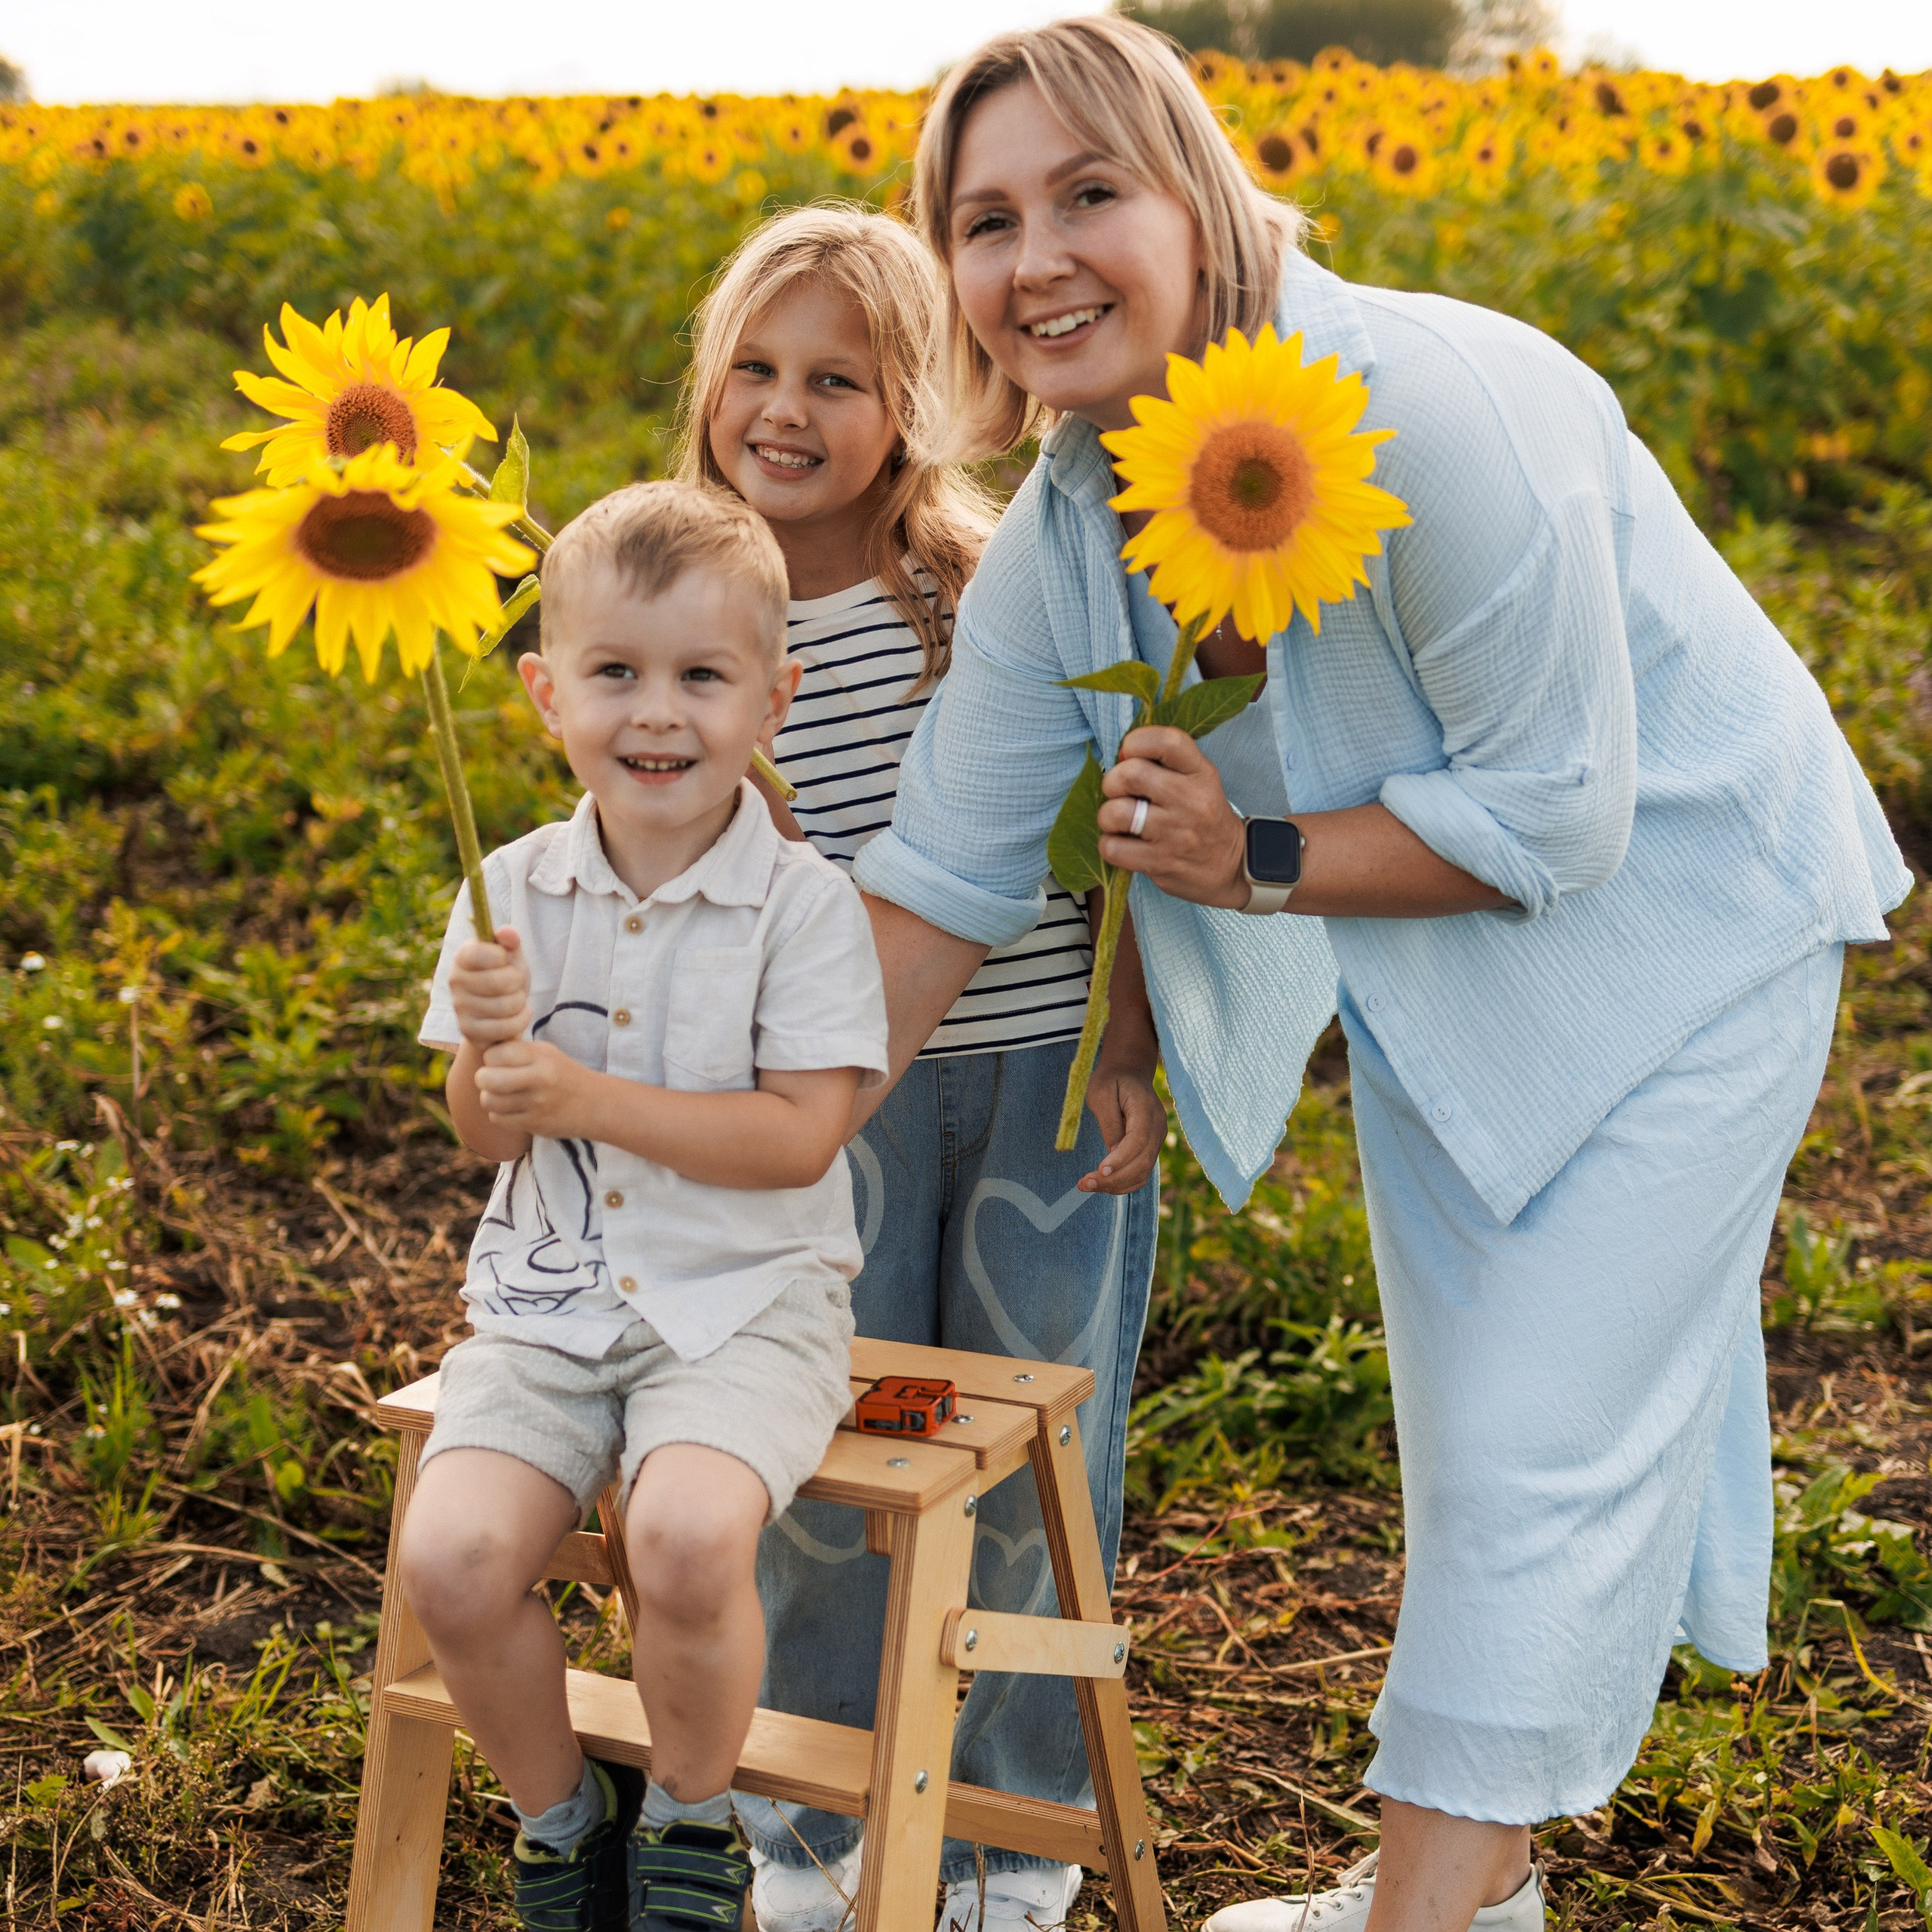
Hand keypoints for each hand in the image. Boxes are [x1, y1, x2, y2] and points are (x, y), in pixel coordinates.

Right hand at [448, 927, 532, 1047]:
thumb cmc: (507, 977)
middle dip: (518, 983)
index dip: (502, 957)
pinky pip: (505, 1028)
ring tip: (517, 999)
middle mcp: (455, 980)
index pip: (479, 953)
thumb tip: (506, 932)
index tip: (505, 959)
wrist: (504, 1012)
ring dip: (520, 1002)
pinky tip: (520, 1014)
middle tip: (516, 983)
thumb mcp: (512, 956)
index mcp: (463, 956)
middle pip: (498, 982)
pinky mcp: (468, 1030)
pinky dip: (521, 1021)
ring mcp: (459, 1007)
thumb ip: (510, 941)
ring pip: (505, 1006)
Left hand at [473, 1038, 592, 1137]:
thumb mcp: (546, 1053)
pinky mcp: (534, 1124)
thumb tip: (482, 1048)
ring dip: (490, 1098)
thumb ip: (517, 1050)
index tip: (499, 1061)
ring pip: (489, 1101)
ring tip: (500, 1094)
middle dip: (483, 1079)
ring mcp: (537, 1104)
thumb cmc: (562, 1073)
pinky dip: (499, 1114)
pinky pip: (498, 1119)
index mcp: (541, 1056)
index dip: (490, 1058)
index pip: (495, 1054)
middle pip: (488, 1079)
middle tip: (489, 1079)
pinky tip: (511, 1108)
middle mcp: (539, 1079)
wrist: (594, 1103)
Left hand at [1079, 1059, 1165, 1194]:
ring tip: (1087, 1185)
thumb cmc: (1111, 1080)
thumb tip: (1111, 1153)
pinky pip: (1141, 1171)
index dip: (1121, 1159)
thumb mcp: (1101, 1093)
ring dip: (1116, 1185)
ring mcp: (1157, 1139)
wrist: (1129, 1072)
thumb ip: (1109, 1123)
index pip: (1138, 1140)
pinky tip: (1102, 1183)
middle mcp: (1158, 1128)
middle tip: (1084, 1184)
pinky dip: (1123, 1182)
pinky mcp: (1150, 1148)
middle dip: (1114, 1178)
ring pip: (1143, 1172)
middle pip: (1142, 1162)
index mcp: (1147, 1110)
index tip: (1100, 1171)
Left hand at [1098, 727, 1248, 909]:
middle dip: (1112, 781)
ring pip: (1117, 813)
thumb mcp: (1200, 780)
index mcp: (1201, 773)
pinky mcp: (1160, 862)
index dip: (1136, 741)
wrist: (1232, 865)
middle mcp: (1190, 801)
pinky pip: (1113, 848)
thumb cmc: (1204, 817)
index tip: (1128, 752)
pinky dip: (1109, 844)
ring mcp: (1175, 834)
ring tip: (1118, 820)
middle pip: (1131, 774)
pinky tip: (1123, 844)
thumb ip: (1166, 762)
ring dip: (1107, 816)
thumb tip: (1120, 755)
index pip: (1168, 741)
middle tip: (1118, 792)